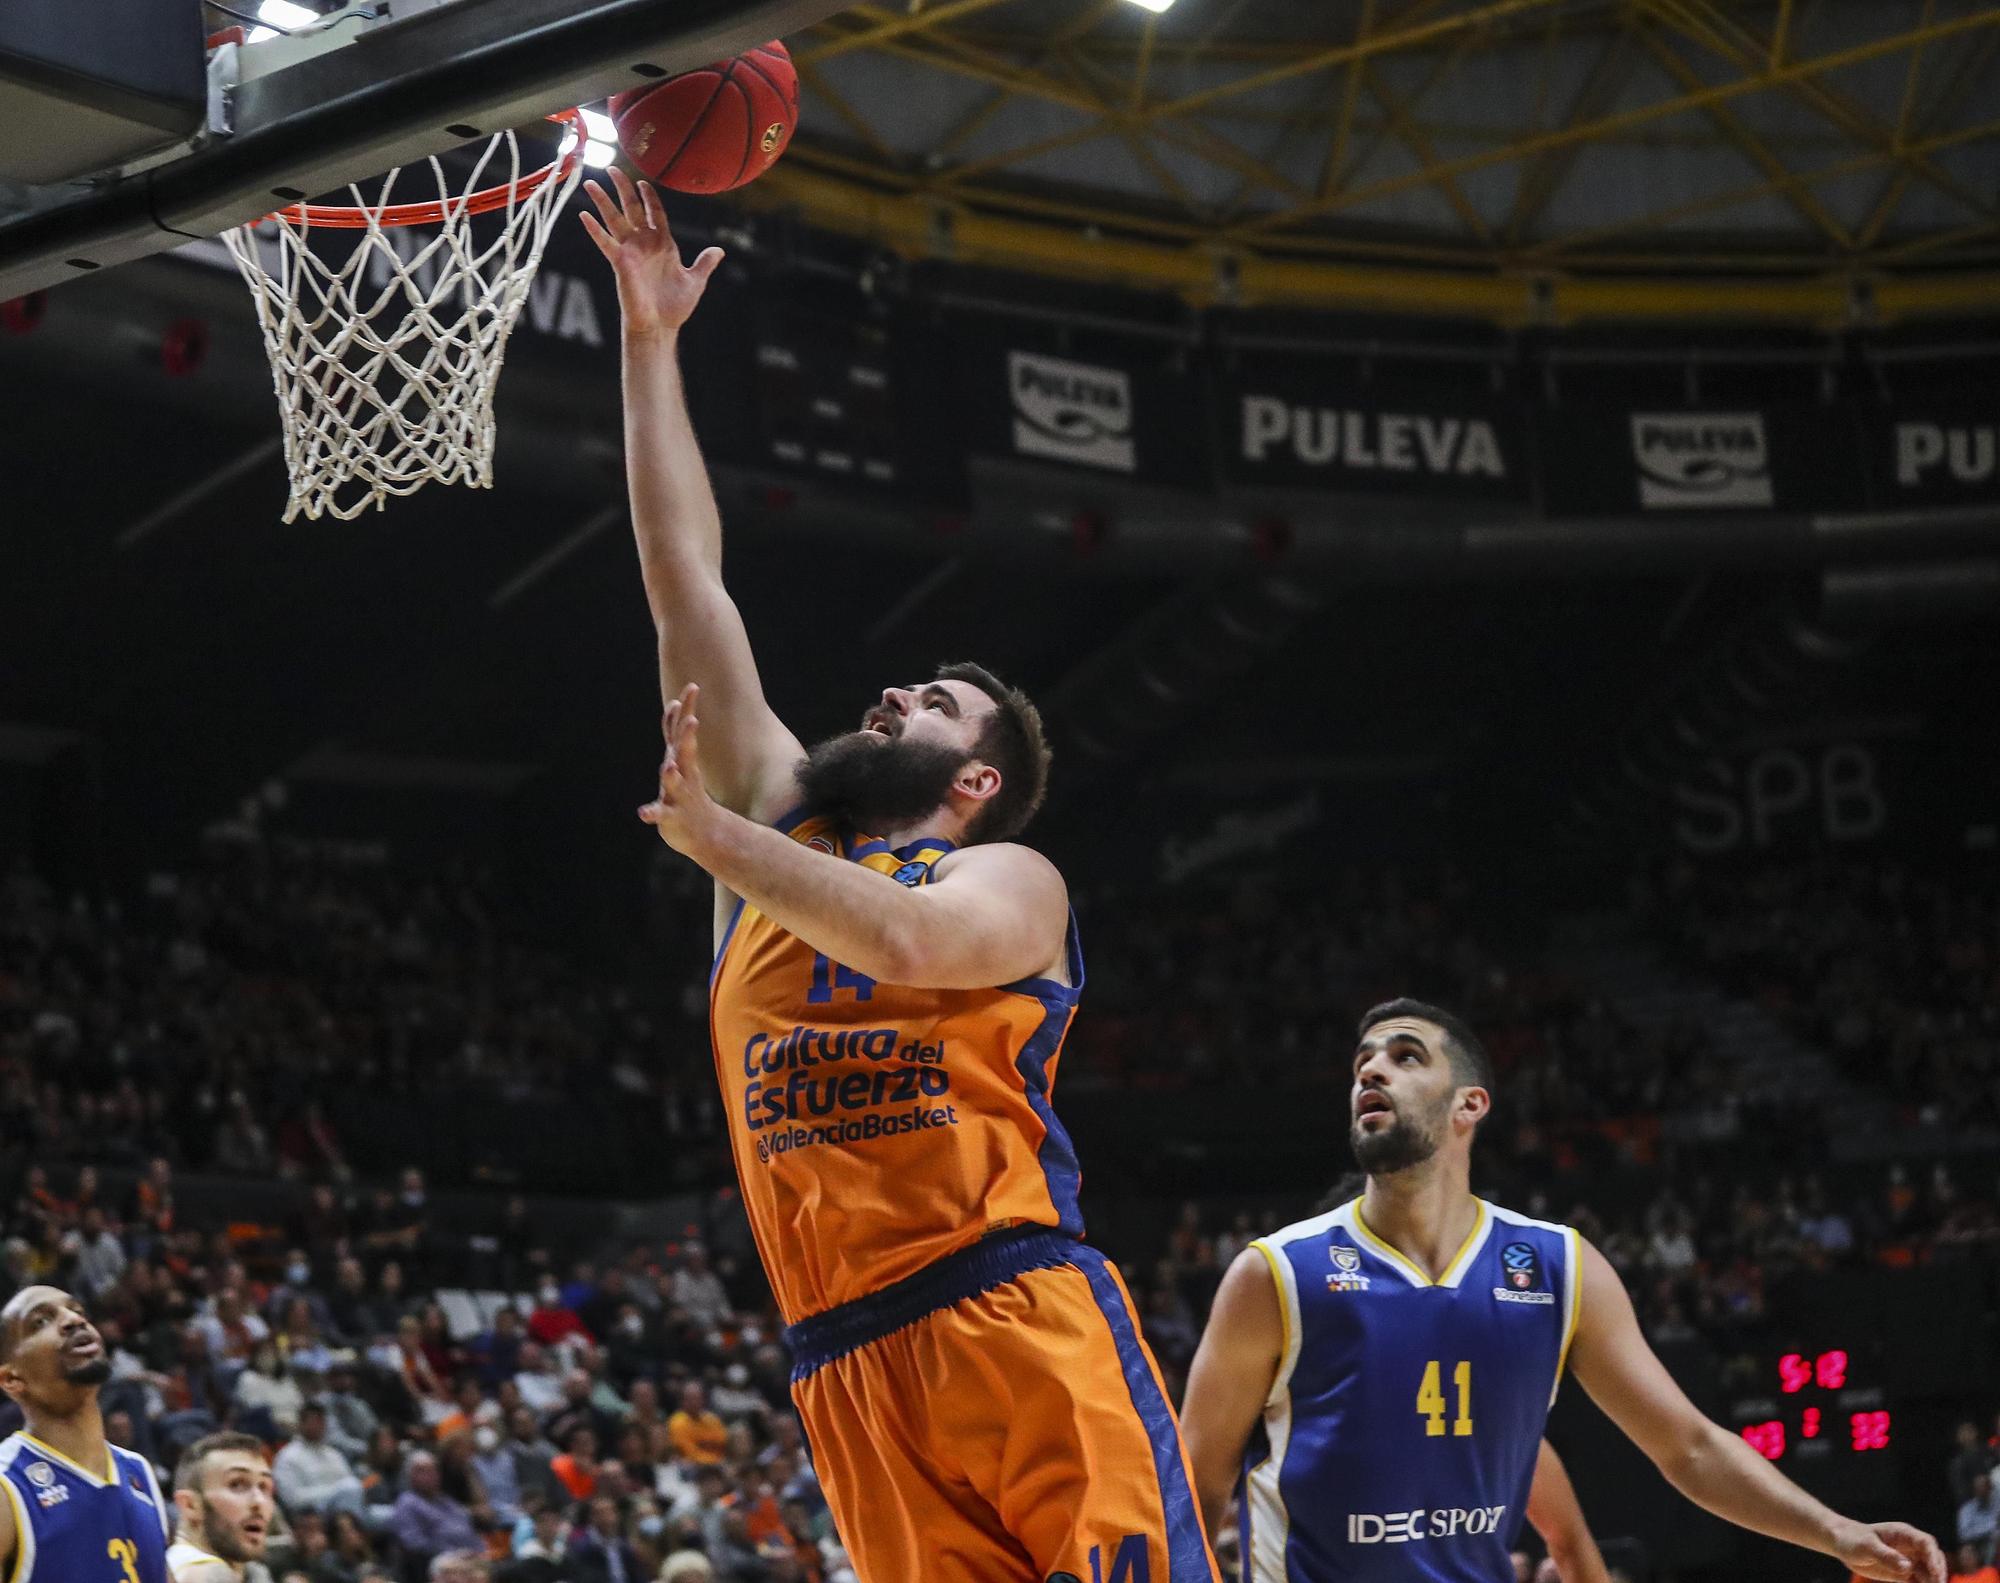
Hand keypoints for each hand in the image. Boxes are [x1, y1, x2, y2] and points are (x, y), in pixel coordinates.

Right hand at [579, 167, 723, 335]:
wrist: (660, 326)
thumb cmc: (675, 306)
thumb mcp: (695, 281)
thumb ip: (704, 263)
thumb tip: (719, 251)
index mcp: (662, 244)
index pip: (654, 213)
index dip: (649, 197)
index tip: (644, 182)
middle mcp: (644, 244)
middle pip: (631, 208)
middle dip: (623, 188)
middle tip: (612, 168)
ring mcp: (631, 251)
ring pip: (614, 219)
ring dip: (602, 201)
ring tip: (590, 182)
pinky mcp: (620, 262)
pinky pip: (605, 242)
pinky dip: (595, 230)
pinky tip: (583, 215)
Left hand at [639, 684, 723, 857]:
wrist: (705, 833)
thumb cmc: (689, 791)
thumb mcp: (683, 758)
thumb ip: (676, 732)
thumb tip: (674, 703)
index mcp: (684, 760)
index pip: (684, 730)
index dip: (687, 709)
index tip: (693, 686)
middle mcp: (684, 774)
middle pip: (685, 752)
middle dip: (688, 737)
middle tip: (694, 720)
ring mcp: (678, 796)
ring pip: (674, 784)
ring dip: (671, 775)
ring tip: (668, 766)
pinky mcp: (671, 817)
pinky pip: (660, 814)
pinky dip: (652, 813)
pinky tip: (643, 813)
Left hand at [1831, 1520, 1943, 1582]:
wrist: (1843, 1544)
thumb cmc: (1853, 1540)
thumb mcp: (1867, 1546)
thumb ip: (1886, 1555)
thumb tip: (1908, 1566)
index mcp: (1903, 1534)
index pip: (1926, 1543)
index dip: (1934, 1557)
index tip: (1935, 1572)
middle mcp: (1910, 1546)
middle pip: (1933, 1558)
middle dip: (1938, 1572)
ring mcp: (1908, 1559)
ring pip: (1929, 1571)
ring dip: (1933, 1581)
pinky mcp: (1904, 1572)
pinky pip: (1919, 1581)